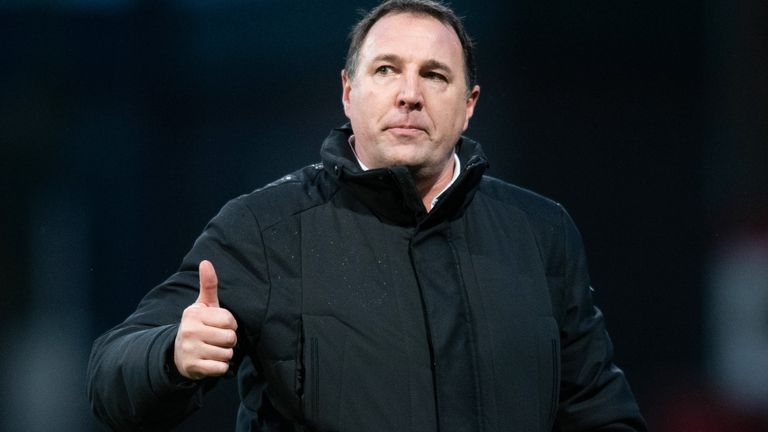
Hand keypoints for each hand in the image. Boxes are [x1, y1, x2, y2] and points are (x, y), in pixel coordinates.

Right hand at [173, 260, 237, 379]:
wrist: (179, 354)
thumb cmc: (198, 325)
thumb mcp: (203, 305)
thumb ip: (208, 285)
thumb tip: (206, 262)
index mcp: (194, 314)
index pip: (230, 321)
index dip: (230, 324)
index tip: (219, 325)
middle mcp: (189, 331)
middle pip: (230, 338)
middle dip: (229, 340)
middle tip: (217, 339)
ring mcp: (190, 350)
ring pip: (227, 354)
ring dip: (225, 354)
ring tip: (213, 350)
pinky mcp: (193, 368)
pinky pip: (221, 368)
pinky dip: (220, 367)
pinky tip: (211, 361)